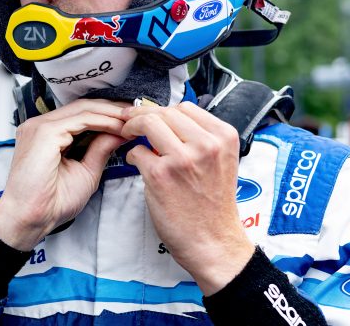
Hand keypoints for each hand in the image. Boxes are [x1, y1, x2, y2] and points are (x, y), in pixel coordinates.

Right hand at [0, 99, 126, 250]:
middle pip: (83, 106)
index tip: (131, 121)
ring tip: (132, 121)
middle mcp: (40, 125)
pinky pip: (81, 119)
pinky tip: (119, 127)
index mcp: (46, 134)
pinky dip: (103, 121)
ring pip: (84, 109)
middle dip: (113, 109)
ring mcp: (41, 126)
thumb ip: (100, 149)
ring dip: (111, 114)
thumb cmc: (50, 203)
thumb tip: (119, 133)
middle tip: (138, 114)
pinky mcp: (45, 132)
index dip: (108, 114)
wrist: (31, 219)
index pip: (81, 113)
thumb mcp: (86, 172)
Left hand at [121, 101, 253, 294]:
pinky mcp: (161, 175)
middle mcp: (206, 145)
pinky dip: (132, 155)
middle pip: (165, 112)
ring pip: (148, 124)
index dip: (162, 109)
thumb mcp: (220, 161)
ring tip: (127, 135)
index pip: (185, 107)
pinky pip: (136, 151)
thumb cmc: (213, 206)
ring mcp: (183, 159)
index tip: (150, 114)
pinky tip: (137, 163)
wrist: (214, 242)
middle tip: (130, 121)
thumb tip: (165, 119)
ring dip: (132, 127)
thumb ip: (199, 139)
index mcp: (223, 137)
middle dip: (143, 114)